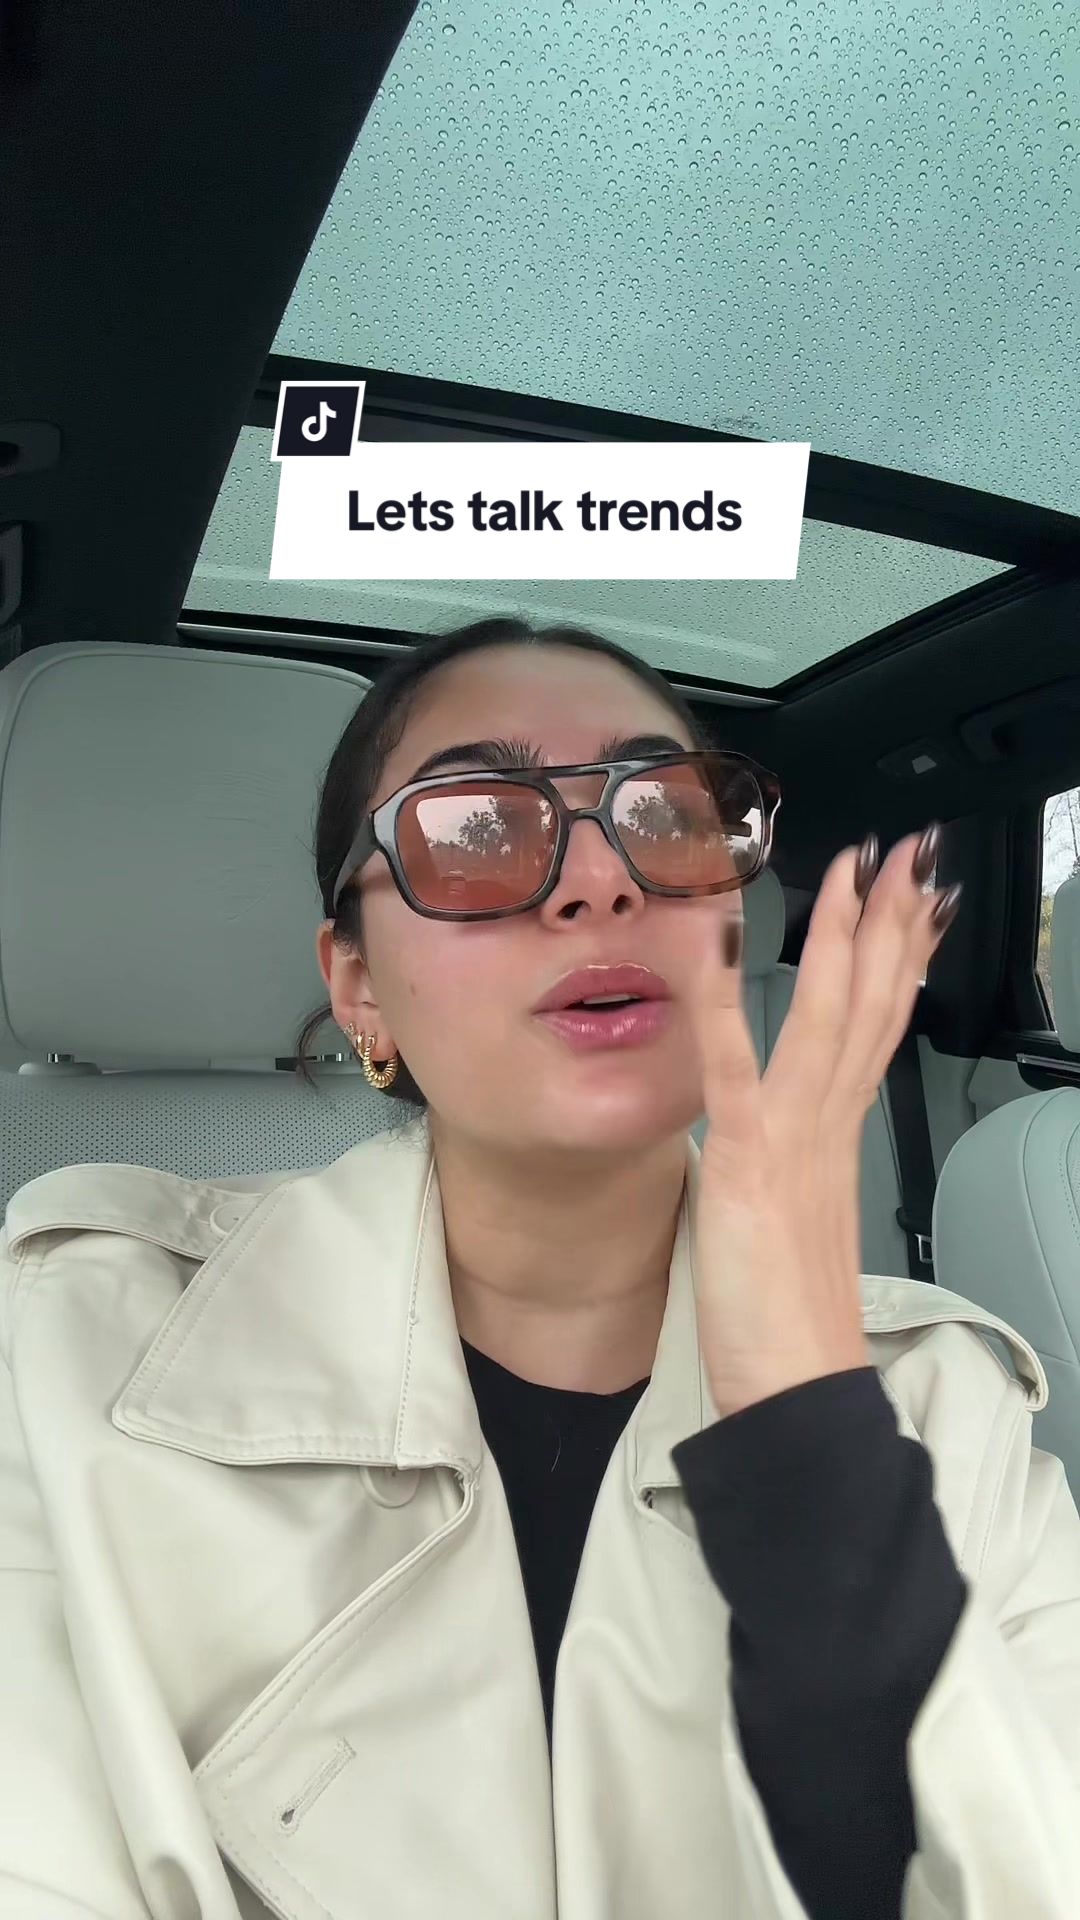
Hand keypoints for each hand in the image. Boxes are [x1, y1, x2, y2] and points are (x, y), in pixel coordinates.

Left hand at [688, 826, 962, 1418]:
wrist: (800, 1396)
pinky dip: (724, 1009)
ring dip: (839, 941)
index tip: (911, 899)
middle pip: (870, 1007)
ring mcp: (792, 1142)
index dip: (896, 957)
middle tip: (907, 854)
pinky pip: (734, 1075)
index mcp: (838, 1137)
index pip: (877, 1026)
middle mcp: (828, 1128)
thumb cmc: (790, 1320)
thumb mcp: (799, 1218)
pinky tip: (721, 948)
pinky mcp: (746, 1166)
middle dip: (888, 924)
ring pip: (828, 1021)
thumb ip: (798, 1160)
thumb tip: (793, 1126)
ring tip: (852, 872)